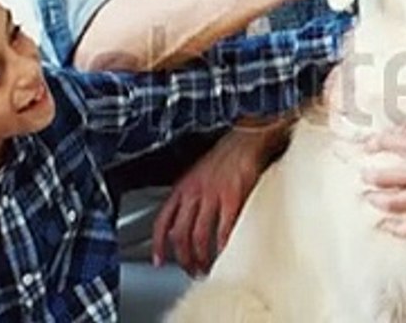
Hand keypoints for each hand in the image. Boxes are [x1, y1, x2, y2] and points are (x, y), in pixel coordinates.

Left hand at [151, 123, 280, 274]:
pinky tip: (226, 253)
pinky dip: (224, 246)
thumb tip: (188, 219)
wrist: (247, 137)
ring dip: (202, 257)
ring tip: (208, 266)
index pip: (162, 221)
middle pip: (180, 234)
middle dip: (184, 257)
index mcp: (183, 186)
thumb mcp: (199, 173)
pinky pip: (225, 229)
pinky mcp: (233, 196)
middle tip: (191, 269)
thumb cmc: (227, 154)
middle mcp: (194, 192)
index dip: (158, 244)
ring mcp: (213, 194)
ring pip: (199, 236)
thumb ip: (192, 195)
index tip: (159, 260)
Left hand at [361, 125, 405, 236]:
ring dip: (378, 201)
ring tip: (370, 198)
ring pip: (395, 202)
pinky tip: (390, 228)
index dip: (375, 144)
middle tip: (364, 175)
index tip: (367, 146)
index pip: (391, 142)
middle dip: (370, 176)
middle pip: (386, 176)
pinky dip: (401, 230)